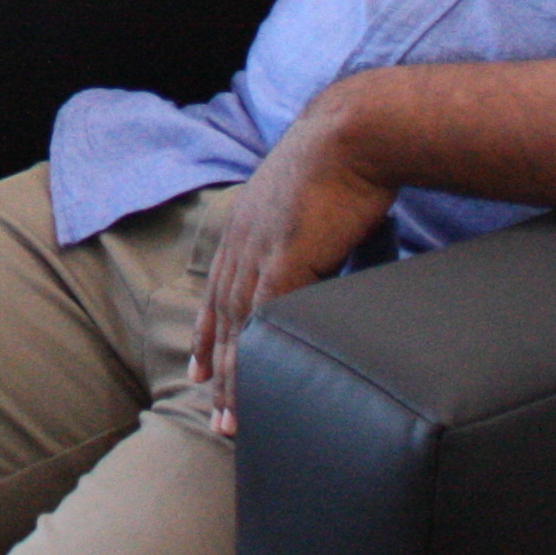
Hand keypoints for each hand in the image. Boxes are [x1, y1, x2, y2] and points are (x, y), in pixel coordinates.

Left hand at [185, 80, 400, 433]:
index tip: (201, 372)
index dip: (211, 336)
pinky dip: (257, 360)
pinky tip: (257, 392)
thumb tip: (321, 245)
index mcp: (247, 228)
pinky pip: (265, 322)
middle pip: (224, 323)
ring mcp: (261, 253)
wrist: (354, 131)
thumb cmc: (344, 156)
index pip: (220, 294)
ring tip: (232, 424)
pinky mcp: (286, 261)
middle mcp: (243, 244)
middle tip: (216, 422)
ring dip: (234, 381)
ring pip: (239, 333)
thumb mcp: (310, 195)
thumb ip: (305, 227)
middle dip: (218, 375)